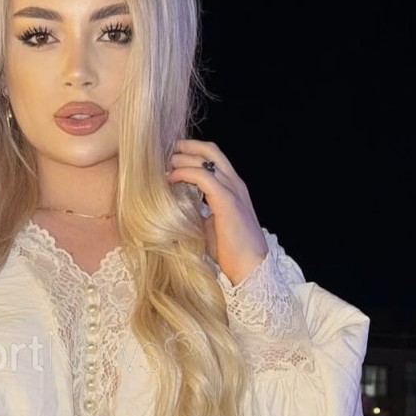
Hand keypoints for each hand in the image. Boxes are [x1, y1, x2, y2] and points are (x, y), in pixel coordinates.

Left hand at [165, 139, 268, 284]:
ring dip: (182, 159)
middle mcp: (235, 184)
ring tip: (165, 166)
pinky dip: (184, 173)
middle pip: (210, 151)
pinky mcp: (227, 201)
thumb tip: (177, 204)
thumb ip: (198, 210)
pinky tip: (171, 179)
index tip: (172, 157)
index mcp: (233, 188)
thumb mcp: (210, 224)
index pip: (214, 158)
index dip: (193, 152)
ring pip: (206, 159)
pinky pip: (203, 176)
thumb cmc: (230, 252)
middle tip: (166, 152)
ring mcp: (233, 190)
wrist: (249, 268)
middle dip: (187, 146)